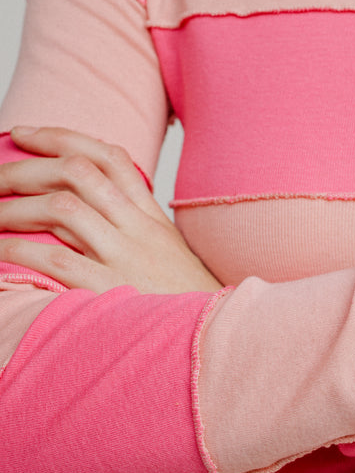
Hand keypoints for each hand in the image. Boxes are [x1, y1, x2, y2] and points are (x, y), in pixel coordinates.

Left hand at [0, 126, 223, 294]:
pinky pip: (58, 260)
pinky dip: (21, 249)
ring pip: (64, 208)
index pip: (109, 157)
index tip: (25, 133)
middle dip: (26, 168)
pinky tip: (0, 248)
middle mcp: (140, 230)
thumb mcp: (168, 254)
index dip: (62, 137)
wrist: (215, 339)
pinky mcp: (112, 292)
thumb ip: (136, 225)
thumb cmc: (184, 303)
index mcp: (152, 217)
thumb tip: (89, 206)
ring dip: (17, 206)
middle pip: (78, 173)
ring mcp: (127, 258)